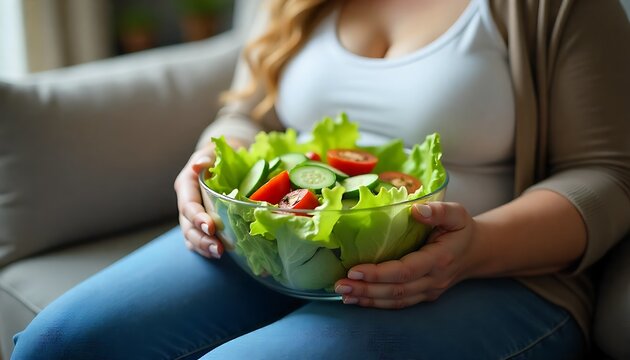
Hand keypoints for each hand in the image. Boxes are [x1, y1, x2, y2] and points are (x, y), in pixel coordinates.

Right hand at [174, 143, 221, 258]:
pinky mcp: (201, 223)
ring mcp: (192, 215)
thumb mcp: (215, 150)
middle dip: (201, 238)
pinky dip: (204, 249)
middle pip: (187, 225)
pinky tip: (216, 255)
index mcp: (186, 184)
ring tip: (218, 254)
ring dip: (203, 246)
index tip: (210, 226)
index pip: (188, 204)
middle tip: (218, 248)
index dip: (197, 217)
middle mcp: (186, 201)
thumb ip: (208, 157)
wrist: (226, 158)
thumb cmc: (221, 153)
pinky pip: (197, 239)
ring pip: (191, 235)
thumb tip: (199, 165)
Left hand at [334, 201, 476, 308]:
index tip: (354, 269)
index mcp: (439, 259)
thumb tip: (416, 210)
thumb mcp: (457, 213)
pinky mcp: (422, 297)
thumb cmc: (462, 229)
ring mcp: (428, 292)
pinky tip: (356, 299)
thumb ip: (439, 210)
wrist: (476, 253)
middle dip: (366, 289)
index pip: (406, 270)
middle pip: (396, 290)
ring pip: (395, 301)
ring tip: (343, 293)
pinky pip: (398, 304)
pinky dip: (375, 304)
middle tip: (340, 284)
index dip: (379, 273)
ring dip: (367, 299)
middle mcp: (433, 280)